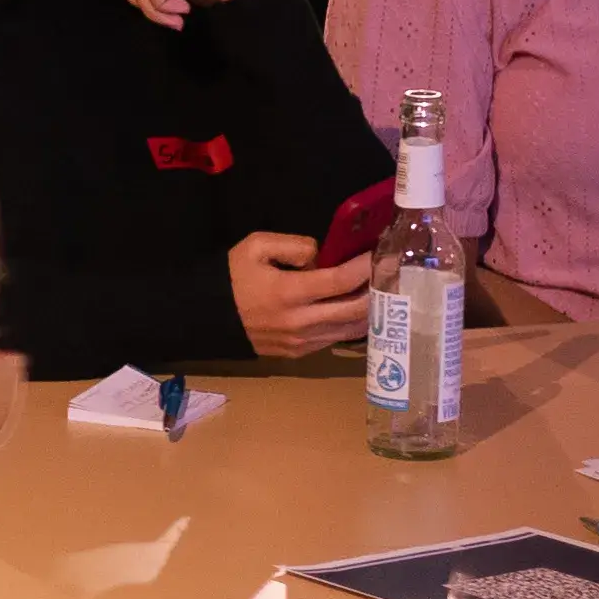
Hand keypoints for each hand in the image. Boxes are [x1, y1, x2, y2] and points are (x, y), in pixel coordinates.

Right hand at [225, 228, 375, 358]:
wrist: (209, 317)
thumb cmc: (233, 277)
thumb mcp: (256, 246)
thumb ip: (296, 245)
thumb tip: (324, 257)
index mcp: (288, 292)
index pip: (341, 280)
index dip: (366, 267)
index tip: (380, 254)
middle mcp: (300, 321)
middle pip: (355, 309)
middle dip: (379, 290)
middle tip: (390, 273)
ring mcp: (302, 341)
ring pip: (351, 329)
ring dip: (371, 310)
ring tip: (381, 290)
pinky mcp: (300, 353)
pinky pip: (336, 339)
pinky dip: (353, 324)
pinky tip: (359, 308)